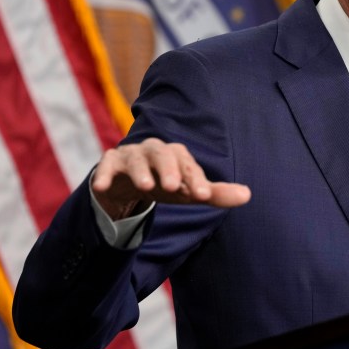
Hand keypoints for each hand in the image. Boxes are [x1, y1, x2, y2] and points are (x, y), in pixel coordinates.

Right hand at [91, 138, 251, 219]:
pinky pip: (106, 165)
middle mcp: (154, 151)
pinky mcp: (109, 164)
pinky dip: (103, 174)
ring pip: (135, 158)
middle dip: (169, 168)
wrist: (127, 184)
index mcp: (176, 156)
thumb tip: (248, 195)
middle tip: (174, 187)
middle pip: (163, 153)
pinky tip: (101, 187)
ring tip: (146, 186)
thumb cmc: (164, 183)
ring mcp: (131, 156)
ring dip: (140, 170)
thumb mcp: (187, 191)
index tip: (203, 196)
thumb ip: (215, 193)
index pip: (188, 165)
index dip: (195, 179)